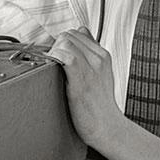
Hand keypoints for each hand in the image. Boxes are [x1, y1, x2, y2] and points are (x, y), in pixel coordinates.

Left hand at [48, 30, 159, 159]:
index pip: (78, 32)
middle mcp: (99, 58)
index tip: (58, 55)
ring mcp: (91, 68)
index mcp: (103, 55)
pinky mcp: (82, 80)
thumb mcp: (101, 76)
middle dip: (56, 45)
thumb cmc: (100, 106)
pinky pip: (65, 56)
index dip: (63, 42)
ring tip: (51, 67)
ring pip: (65, 41)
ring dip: (53, 51)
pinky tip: (51, 69)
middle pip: (69, 35)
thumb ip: (90, 58)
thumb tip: (78, 40)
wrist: (107, 127)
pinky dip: (54, 58)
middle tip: (52, 63)